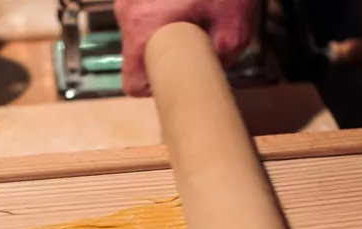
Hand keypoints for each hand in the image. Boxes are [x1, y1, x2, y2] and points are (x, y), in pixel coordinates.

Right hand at [114, 0, 257, 95]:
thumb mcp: (235, 33)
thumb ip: (217, 63)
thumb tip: (208, 77)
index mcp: (143, 27)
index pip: (131, 83)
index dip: (154, 87)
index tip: (173, 77)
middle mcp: (127, 11)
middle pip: (137, 55)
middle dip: (164, 54)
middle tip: (193, 43)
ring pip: (140, 31)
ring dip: (164, 30)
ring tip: (194, 15)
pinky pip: (142, 12)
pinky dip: (163, 11)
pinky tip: (187, 3)